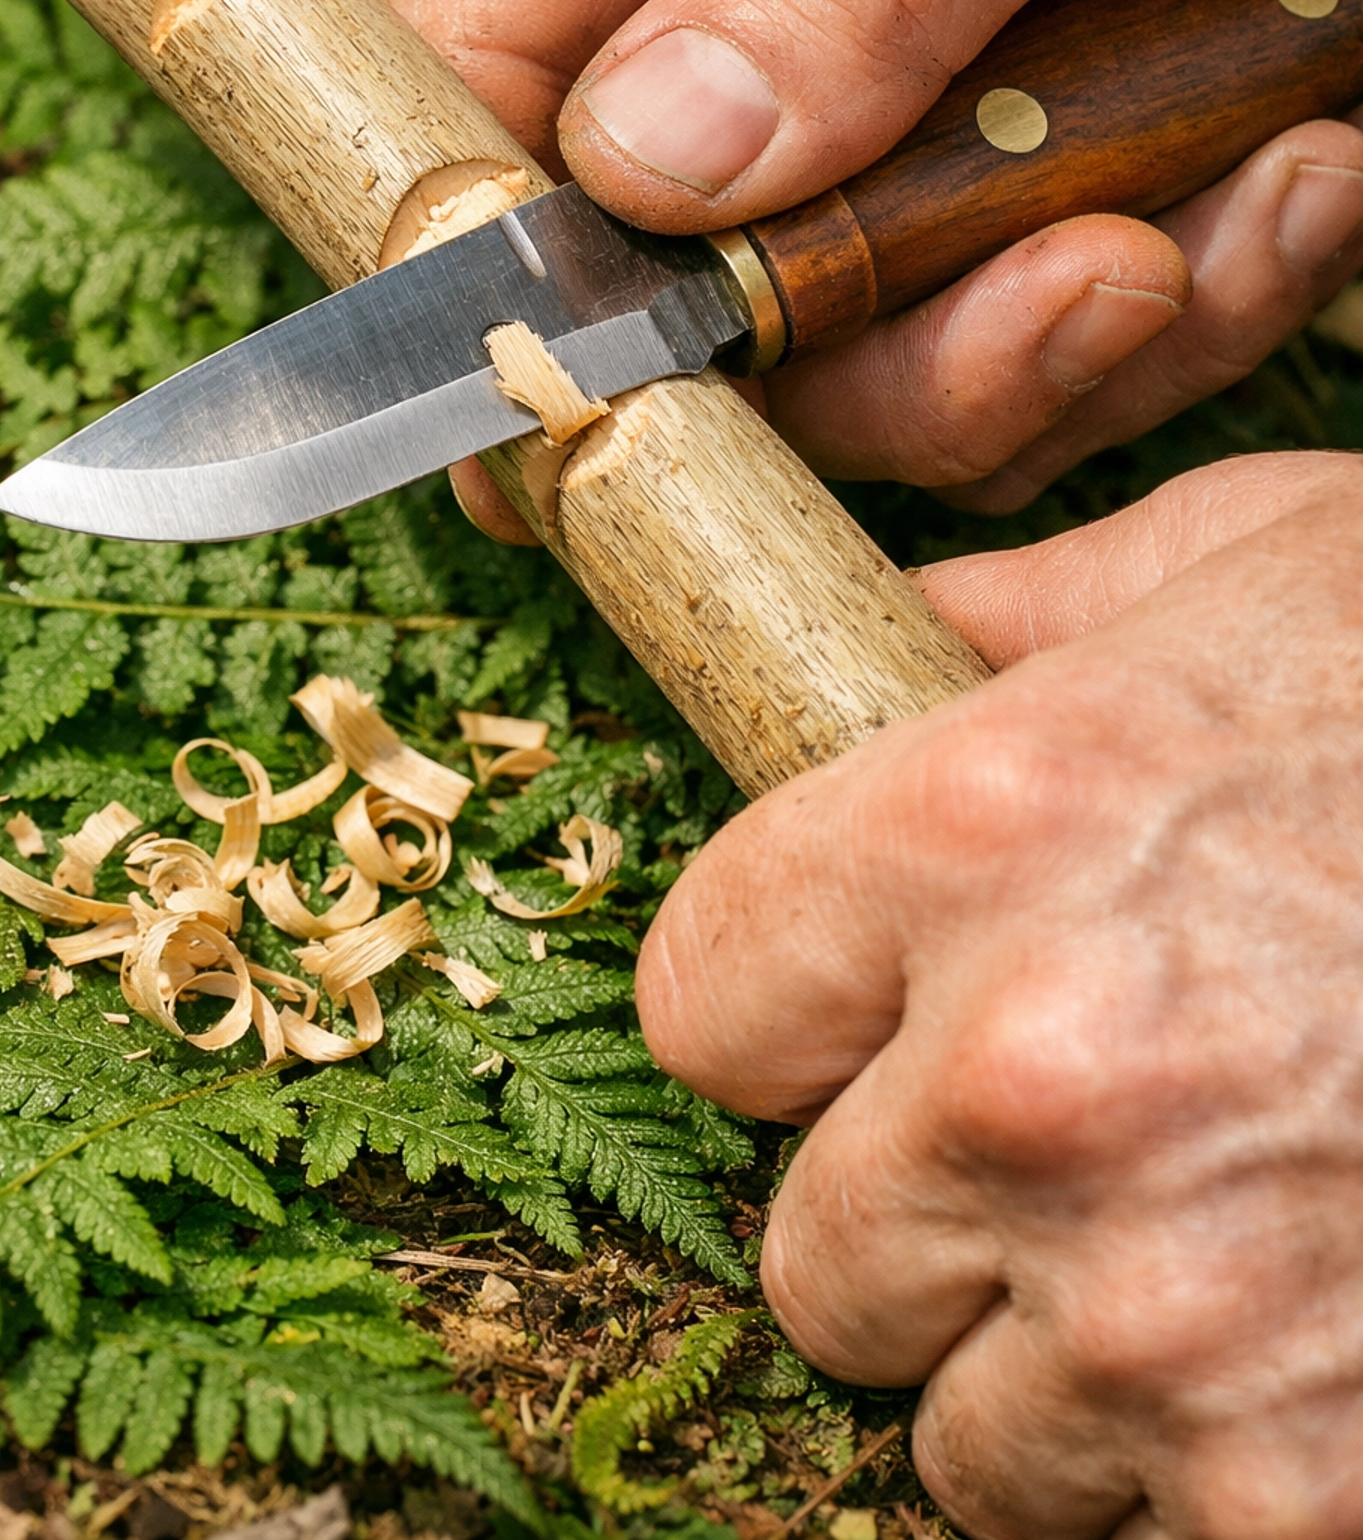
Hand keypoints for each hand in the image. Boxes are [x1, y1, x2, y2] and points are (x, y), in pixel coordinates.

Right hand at [398, 0, 1362, 514]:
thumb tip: (641, 166)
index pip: (469, 70)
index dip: (501, 274)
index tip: (615, 420)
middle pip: (672, 275)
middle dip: (901, 338)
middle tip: (1112, 272)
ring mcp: (839, 73)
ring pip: (848, 342)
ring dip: (1059, 332)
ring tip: (1262, 183)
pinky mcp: (959, 150)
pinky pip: (991, 322)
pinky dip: (1158, 304)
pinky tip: (1287, 174)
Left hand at [637, 448, 1362, 1537]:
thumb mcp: (1258, 565)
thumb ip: (1029, 621)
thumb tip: (894, 637)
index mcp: (989, 828)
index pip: (706, 996)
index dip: (782, 1006)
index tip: (849, 1005)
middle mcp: (1040, 1075)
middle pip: (817, 1250)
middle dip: (918, 1202)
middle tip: (1059, 1131)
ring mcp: (1175, 1307)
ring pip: (967, 1431)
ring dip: (1058, 1355)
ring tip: (1207, 1230)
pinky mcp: (1316, 1485)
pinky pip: (1146, 1533)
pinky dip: (1206, 1466)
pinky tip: (1309, 1323)